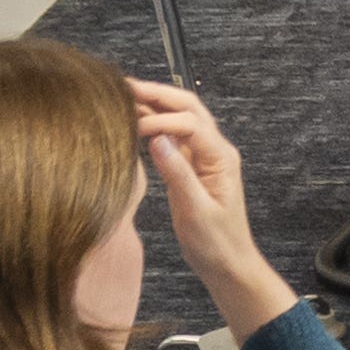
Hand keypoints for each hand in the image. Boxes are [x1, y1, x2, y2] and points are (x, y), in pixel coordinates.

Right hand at [129, 79, 297, 337]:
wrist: (227, 263)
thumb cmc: (214, 243)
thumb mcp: (194, 211)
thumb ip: (178, 173)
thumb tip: (158, 137)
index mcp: (220, 158)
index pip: (190, 122)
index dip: (160, 118)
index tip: (129, 124)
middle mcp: (215, 150)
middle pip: (189, 108)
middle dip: (158, 94)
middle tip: (123, 86)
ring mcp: (204, 157)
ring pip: (181, 118)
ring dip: (155, 104)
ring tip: (122, 96)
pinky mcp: (193, 166)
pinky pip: (174, 136)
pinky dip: (154, 124)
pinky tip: (132, 121)